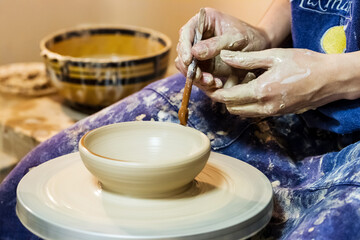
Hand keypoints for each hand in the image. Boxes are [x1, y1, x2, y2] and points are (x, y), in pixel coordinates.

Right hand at [175, 8, 268, 90]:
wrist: (260, 49)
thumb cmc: (251, 38)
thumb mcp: (236, 39)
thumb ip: (216, 45)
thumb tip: (195, 52)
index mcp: (204, 21)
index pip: (186, 32)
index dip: (184, 47)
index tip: (189, 61)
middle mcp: (198, 35)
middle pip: (183, 51)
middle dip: (190, 66)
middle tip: (201, 77)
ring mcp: (199, 51)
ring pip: (187, 65)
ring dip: (196, 76)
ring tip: (212, 82)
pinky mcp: (203, 64)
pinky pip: (196, 75)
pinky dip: (203, 82)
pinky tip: (215, 84)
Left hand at [209, 48, 342, 116]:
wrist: (330, 79)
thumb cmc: (305, 64)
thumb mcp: (274, 56)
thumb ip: (246, 59)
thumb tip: (225, 56)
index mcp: (261, 92)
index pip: (229, 98)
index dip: (216, 93)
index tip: (211, 85)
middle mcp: (265, 107)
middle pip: (233, 109)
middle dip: (223, 99)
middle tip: (221, 85)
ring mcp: (272, 113)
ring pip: (243, 113)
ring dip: (235, 103)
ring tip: (236, 86)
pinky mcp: (278, 114)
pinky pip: (255, 113)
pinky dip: (247, 105)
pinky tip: (251, 90)